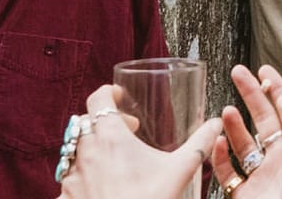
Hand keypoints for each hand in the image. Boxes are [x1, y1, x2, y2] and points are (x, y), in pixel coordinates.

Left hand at [57, 83, 220, 198]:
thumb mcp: (180, 170)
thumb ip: (199, 143)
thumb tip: (216, 124)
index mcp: (110, 138)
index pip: (97, 99)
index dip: (109, 93)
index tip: (122, 97)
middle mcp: (85, 152)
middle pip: (84, 121)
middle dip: (104, 121)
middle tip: (127, 131)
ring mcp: (72, 176)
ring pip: (74, 149)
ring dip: (92, 147)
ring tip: (115, 159)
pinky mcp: (66, 196)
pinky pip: (69, 176)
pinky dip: (83, 173)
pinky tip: (102, 184)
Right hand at [208, 64, 281, 198]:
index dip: (277, 89)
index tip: (264, 70)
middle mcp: (281, 163)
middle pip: (264, 121)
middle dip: (251, 96)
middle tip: (237, 73)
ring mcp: (261, 179)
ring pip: (243, 145)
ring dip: (233, 126)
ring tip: (225, 111)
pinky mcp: (242, 197)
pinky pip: (228, 174)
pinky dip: (219, 158)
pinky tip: (216, 144)